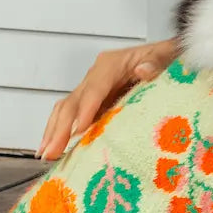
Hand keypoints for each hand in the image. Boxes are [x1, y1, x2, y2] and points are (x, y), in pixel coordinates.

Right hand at [37, 38, 177, 159]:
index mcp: (111, 64)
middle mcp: (96, 75)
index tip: (79, 130)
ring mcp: (92, 88)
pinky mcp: (93, 101)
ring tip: (45, 155)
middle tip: (51, 152)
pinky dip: (61, 130)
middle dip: (61, 127)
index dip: (86, 109)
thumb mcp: (166, 57)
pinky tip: (54, 148)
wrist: (166, 57)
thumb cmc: (166, 58)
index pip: (95, 88)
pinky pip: (73, 115)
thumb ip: (157, 63)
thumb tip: (143, 70)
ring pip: (66, 108)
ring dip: (54, 131)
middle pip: (74, 101)